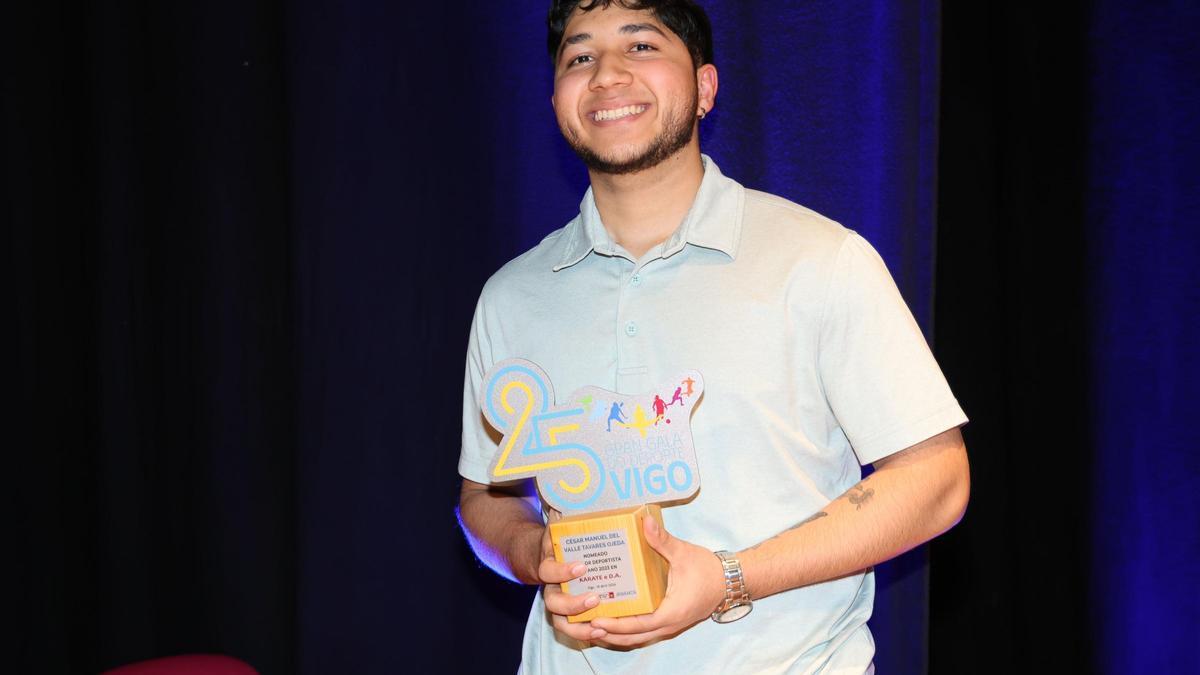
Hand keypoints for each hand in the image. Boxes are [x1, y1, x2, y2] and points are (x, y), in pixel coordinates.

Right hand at [538, 525, 607, 643]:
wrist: (547, 554)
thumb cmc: (562, 538)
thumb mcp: (562, 525)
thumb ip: (566, 516)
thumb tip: (571, 504)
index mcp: (549, 562)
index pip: (548, 570)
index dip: (562, 571)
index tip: (581, 566)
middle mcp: (551, 585)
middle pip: (552, 602)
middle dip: (572, 604)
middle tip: (594, 598)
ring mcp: (558, 601)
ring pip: (560, 621)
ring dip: (578, 627)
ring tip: (600, 627)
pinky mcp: (569, 612)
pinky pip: (572, 628)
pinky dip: (585, 633)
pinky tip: (603, 632)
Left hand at [588, 515, 725, 648]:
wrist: (728, 581)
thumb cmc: (707, 569)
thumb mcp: (683, 553)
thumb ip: (662, 540)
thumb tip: (645, 522)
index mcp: (671, 612)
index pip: (639, 625)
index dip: (616, 625)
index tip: (596, 620)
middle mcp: (669, 625)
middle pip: (633, 638)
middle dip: (608, 635)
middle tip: (584, 627)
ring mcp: (669, 626)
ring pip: (637, 638)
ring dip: (615, 636)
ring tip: (590, 629)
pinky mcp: (668, 622)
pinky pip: (643, 633)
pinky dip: (626, 632)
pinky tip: (610, 623)